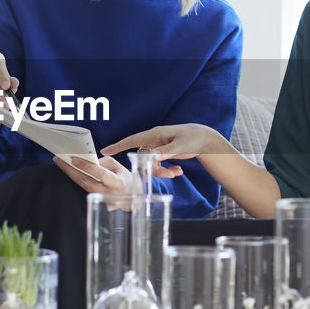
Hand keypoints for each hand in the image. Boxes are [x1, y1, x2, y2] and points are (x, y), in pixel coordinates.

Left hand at [52, 154, 132, 193]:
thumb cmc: (124, 179)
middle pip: (86, 182)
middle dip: (71, 170)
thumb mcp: (119, 167)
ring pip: (82, 186)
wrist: (129, 196)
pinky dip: (75, 180)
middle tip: (60, 160)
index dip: (87, 167)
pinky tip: (68, 172)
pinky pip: (83, 190)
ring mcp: (101, 201)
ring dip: (70, 174)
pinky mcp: (96, 203)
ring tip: (61, 163)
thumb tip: (87, 161)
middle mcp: (109, 194)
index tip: (74, 159)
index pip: (101, 174)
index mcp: (118, 183)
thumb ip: (104, 162)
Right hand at [101, 124, 219, 178]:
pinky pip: (159, 165)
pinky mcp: (164, 154)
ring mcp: (159, 148)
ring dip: (162, 172)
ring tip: (177, 173)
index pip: (132, 140)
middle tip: (167, 174)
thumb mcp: (179, 146)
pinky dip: (168, 171)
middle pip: (143, 158)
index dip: (118, 146)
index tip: (105, 151)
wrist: (205, 139)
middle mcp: (154, 141)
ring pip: (151, 164)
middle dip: (152, 169)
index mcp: (155, 134)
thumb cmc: (193, 138)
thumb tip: (150, 157)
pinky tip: (179, 171)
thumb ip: (164, 152)